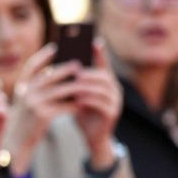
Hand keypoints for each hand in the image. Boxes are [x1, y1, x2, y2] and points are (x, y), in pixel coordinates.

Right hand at [4, 44, 78, 173]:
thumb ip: (35, 89)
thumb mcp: (24, 103)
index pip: (32, 66)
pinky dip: (74, 104)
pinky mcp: (43, 116)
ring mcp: (34, 104)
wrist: (13, 146)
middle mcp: (26, 93)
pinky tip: (81, 103)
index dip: (43, 55)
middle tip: (79, 64)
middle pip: (50, 75)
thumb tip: (53, 74)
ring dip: (74, 86)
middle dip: (66, 69)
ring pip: (60, 90)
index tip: (55, 47)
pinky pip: (64, 106)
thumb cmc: (22, 123)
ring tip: (85, 83)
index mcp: (20, 88)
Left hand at [72, 41, 123, 166]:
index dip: (101, 53)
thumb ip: (76, 81)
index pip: (105, 64)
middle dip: (89, 73)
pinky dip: (89, 100)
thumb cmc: (83, 112)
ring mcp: (115, 102)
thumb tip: (62, 64)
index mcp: (107, 82)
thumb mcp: (78, 94)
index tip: (94, 41)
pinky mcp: (112, 113)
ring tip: (74, 86)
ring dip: (87, 87)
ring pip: (102, 89)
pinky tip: (78, 100)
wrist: (93, 136)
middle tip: (75, 72)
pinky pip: (102, 103)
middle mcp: (114, 90)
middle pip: (104, 76)